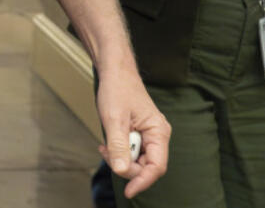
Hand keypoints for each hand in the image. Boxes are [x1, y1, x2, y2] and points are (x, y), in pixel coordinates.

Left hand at [96, 66, 170, 197]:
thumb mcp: (114, 118)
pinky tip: (108, 144)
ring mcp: (149, 135)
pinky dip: (119, 152)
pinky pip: (131, 152)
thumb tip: (120, 170)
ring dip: (120, 158)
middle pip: (146, 166)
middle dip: (126, 166)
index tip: (129, 192)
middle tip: (107, 152)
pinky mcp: (139, 134)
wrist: (115, 71)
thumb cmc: (117, 89)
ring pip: (137, 160)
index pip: (156, 167)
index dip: (143, 181)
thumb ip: (118, 145)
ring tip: (106, 145)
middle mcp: (157, 136)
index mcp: (158, 132)